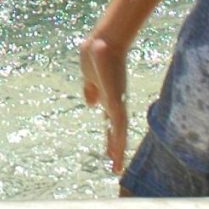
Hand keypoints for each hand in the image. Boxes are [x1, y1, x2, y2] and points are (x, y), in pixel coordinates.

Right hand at [79, 28, 131, 173]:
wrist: (103, 42)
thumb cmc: (96, 54)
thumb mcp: (89, 77)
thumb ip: (90, 90)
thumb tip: (91, 103)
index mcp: (108, 97)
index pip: (109, 122)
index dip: (109, 136)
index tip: (108, 151)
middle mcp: (115, 102)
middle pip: (116, 131)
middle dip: (114, 148)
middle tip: (114, 166)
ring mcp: (117, 102)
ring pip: (120, 132)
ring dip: (118, 150)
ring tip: (116, 167)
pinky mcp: (117, 101)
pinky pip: (119, 125)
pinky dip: (119, 140)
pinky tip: (116, 152)